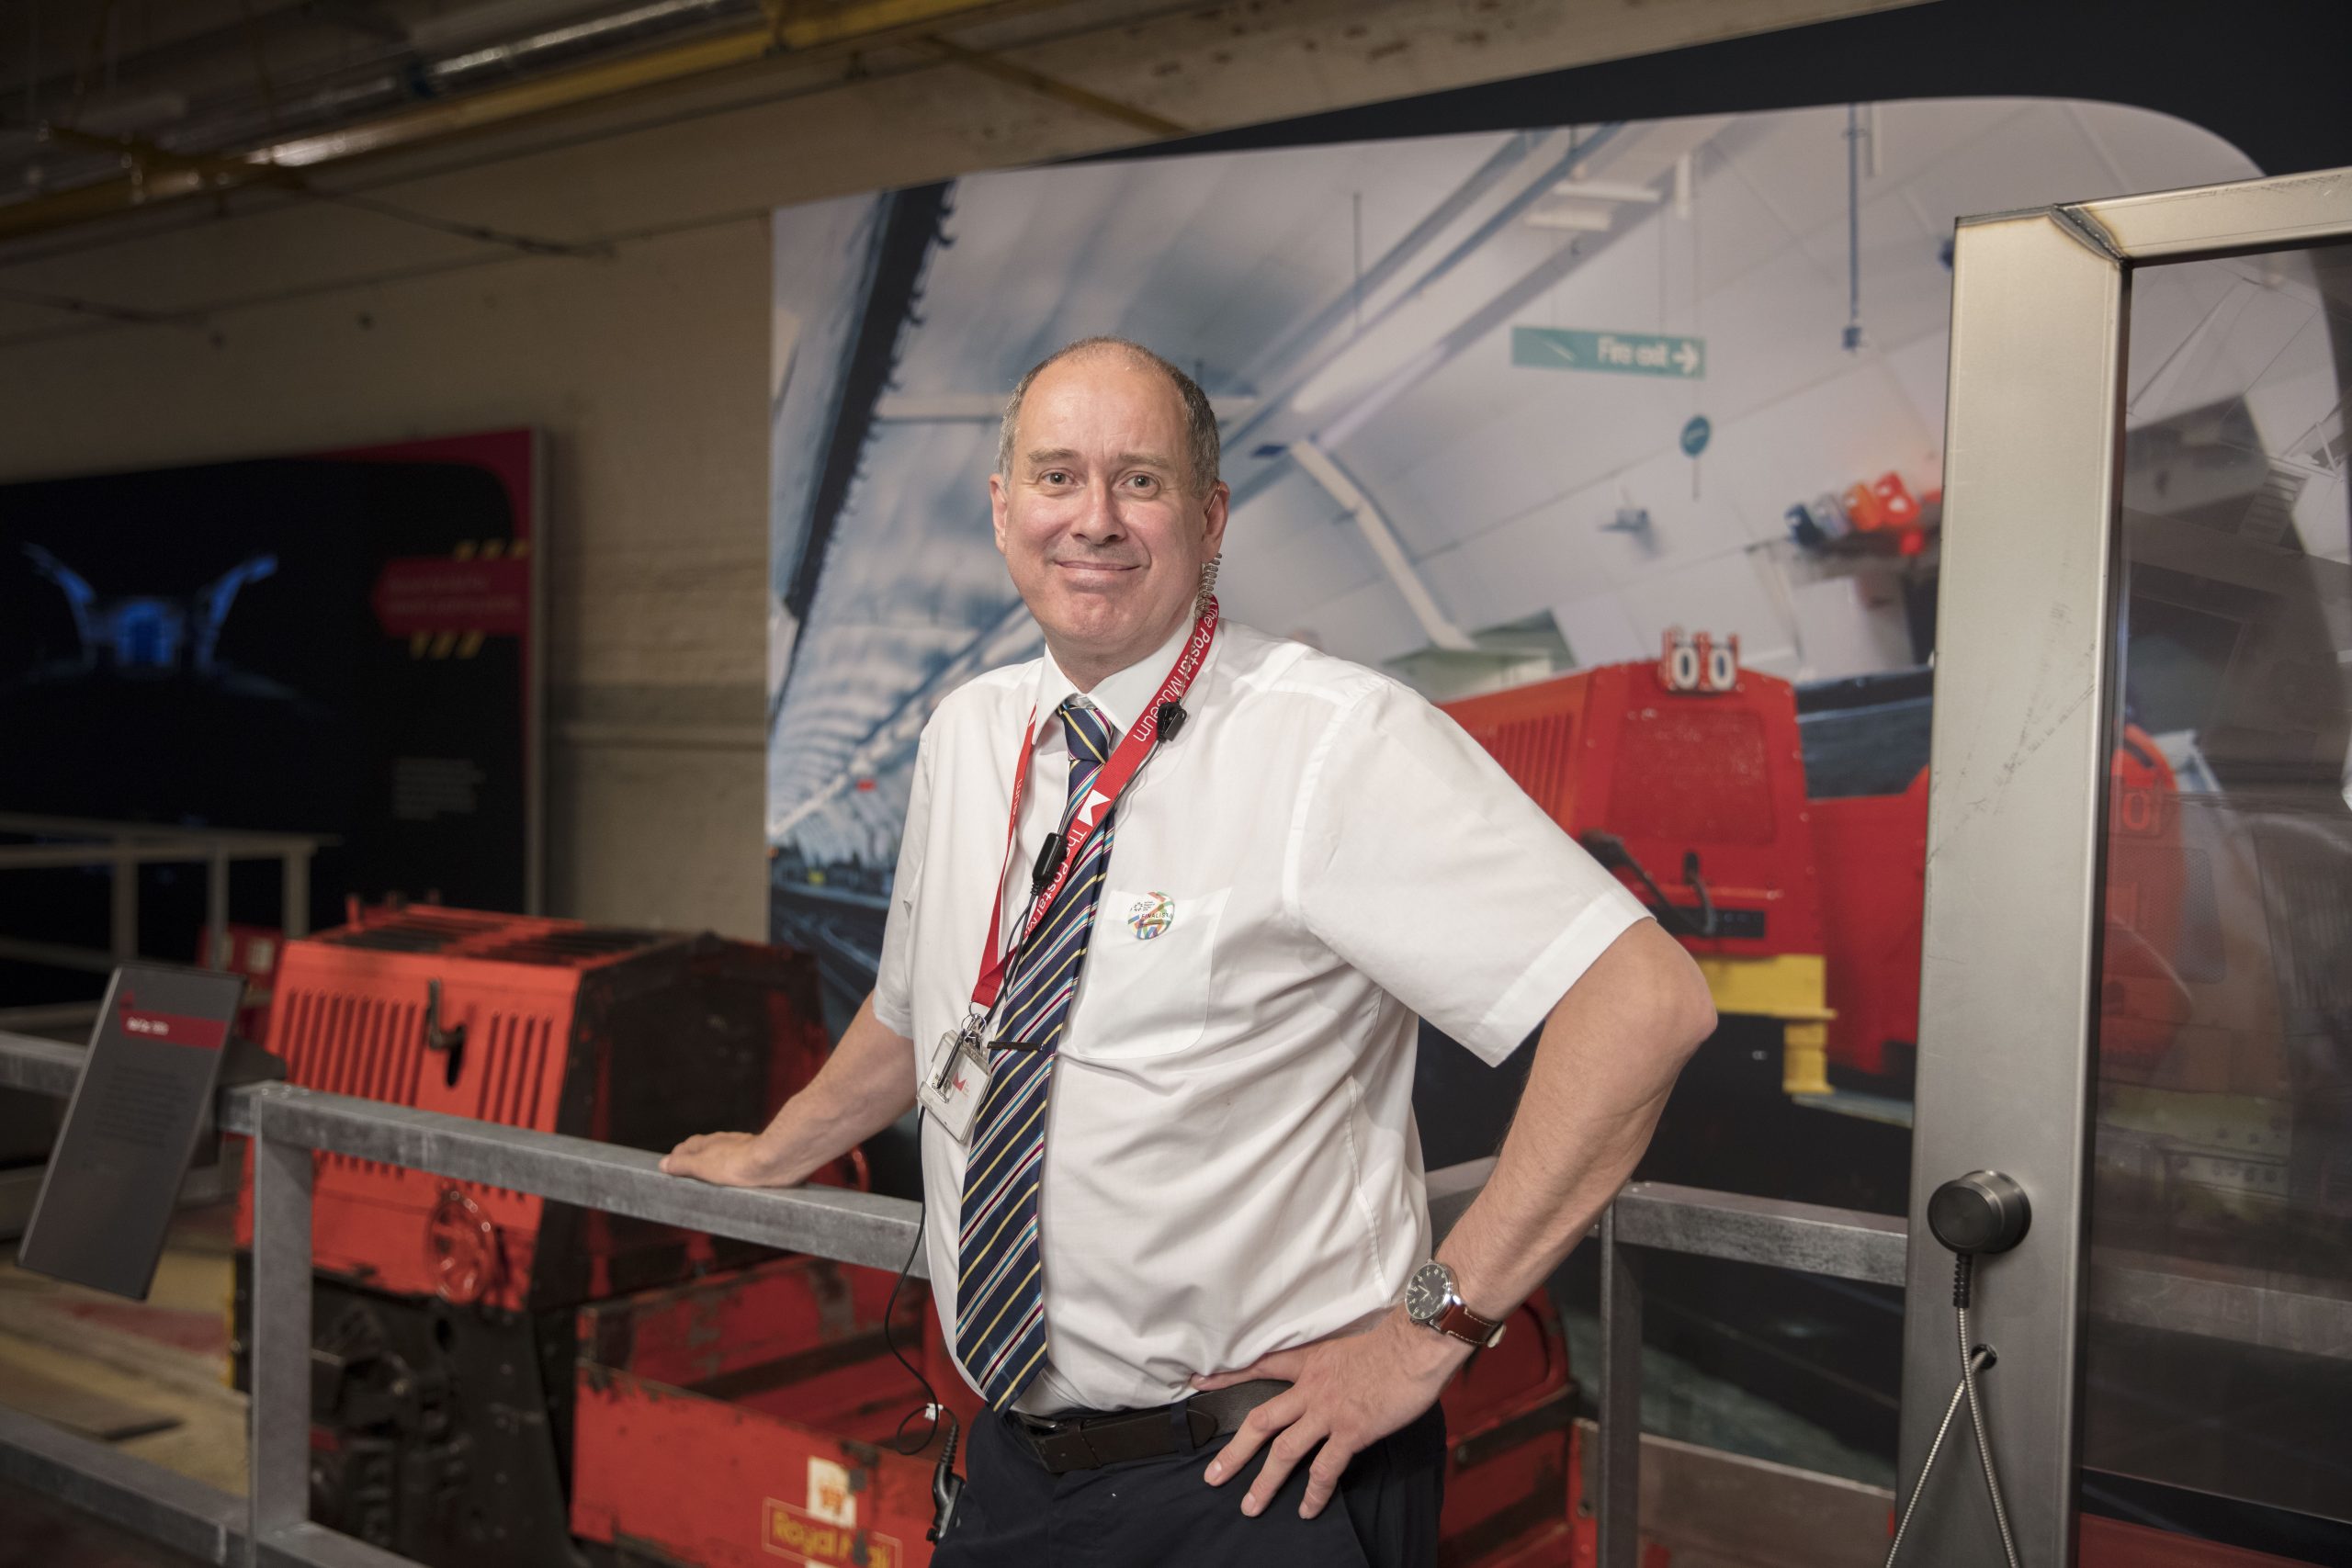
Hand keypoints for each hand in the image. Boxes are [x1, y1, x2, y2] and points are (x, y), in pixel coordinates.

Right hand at [659, 1130, 795, 1185]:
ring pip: (725, 1158)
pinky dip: (736, 1175)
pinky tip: (737, 1185)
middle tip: (689, 1179)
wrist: (774, 1162)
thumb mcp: (701, 1165)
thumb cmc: (737, 1163)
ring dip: (717, 1169)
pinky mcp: (759, 1161)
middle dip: (697, 1163)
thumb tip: (663, 1164)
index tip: (671, 1170)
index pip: (687, 1147)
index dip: (679, 1158)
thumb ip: (683, 1165)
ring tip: (711, 1185)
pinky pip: (742, 1167)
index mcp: (708, 1142)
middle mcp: (726, 1143)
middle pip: (706, 1151)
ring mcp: (743, 1150)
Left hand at [1195, 1307, 1468, 1518]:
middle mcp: (1310, 1389)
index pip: (1259, 1366)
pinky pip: (1325, 1470)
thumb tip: (1335, 1379)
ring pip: (1284, 1451)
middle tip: (1213, 1476)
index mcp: (1309, 1362)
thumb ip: (1334, 1365)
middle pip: (1260, 1421)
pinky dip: (1314, 1493)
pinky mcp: (1350, 1431)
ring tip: (1250, 1506)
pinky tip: (1306, 1510)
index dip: (1227, 1376)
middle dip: (1234, 1452)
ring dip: (1265, 1482)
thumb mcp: (1349, 1345)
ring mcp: (1327, 1412)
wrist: (1415, 1346)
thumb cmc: (1392, 1342)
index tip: (1199, 1382)